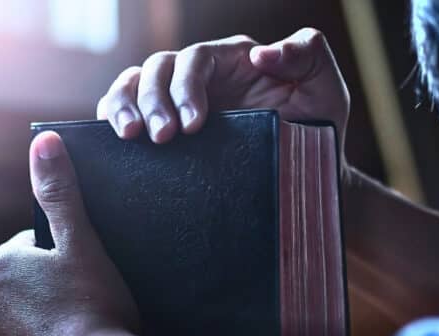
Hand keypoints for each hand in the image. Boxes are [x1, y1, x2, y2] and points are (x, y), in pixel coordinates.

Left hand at [0, 131, 138, 335]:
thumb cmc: (96, 309)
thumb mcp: (83, 243)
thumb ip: (60, 191)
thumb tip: (43, 141)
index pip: (29, 254)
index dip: (62, 263)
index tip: (86, 280)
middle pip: (19, 295)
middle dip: (46, 300)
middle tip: (86, 311)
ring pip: (16, 335)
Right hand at [96, 28, 350, 157]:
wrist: (308, 179)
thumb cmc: (319, 130)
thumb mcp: (325, 88)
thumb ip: (307, 54)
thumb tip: (262, 53)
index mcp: (232, 60)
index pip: (195, 59)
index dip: (186, 86)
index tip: (193, 125)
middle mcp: (201, 76)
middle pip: (157, 70)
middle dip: (152, 102)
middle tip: (161, 137)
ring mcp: (178, 102)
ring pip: (134, 86)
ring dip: (124, 106)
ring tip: (128, 138)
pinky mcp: (167, 132)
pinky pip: (125, 111)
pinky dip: (113, 117)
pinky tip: (114, 142)